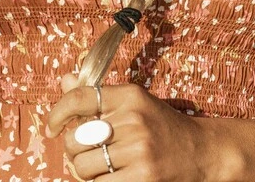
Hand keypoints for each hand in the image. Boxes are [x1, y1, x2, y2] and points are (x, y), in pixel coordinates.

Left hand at [46, 73, 218, 181]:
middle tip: (85, 153)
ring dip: (85, 172)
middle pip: (76, 137)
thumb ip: (99, 96)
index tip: (52, 126)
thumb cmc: (162, 127)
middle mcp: (134, 119)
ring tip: (100, 168)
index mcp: (131, 96)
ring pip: (83, 166)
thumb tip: (64, 82)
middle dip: (74, 149)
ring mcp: (138, 150)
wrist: (202, 153)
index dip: (58, 112)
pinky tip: (111, 179)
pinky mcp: (142, 178)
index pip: (80, 97)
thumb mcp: (135, 103)